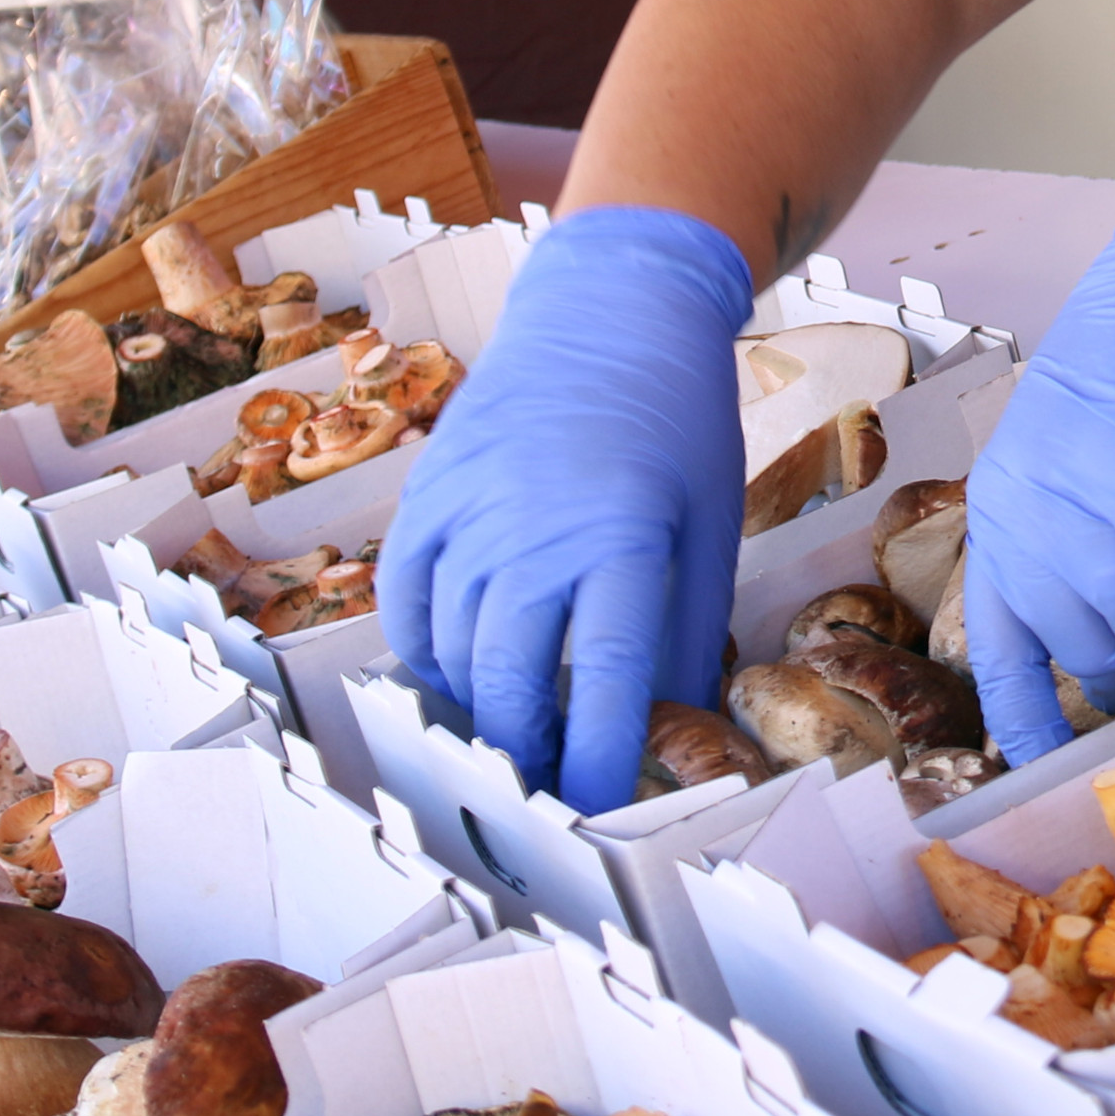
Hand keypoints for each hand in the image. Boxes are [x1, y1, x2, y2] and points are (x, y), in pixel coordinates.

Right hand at [377, 204, 756, 816]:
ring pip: (451, 653)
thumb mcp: (708, 521)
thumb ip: (688, 626)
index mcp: (622, 536)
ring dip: (478, 710)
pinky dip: (427, 654)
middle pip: (511, 682)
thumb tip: (672, 722)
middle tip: (549, 788)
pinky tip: (460, 672)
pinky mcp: (428, 493)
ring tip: (511, 739)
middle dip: (529, 753)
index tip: (601, 806)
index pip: (608, 680)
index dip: (602, 757)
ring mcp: (469, 510)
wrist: (609, 309)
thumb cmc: (678, 419)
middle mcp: (534, 529)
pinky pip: (406, 602)